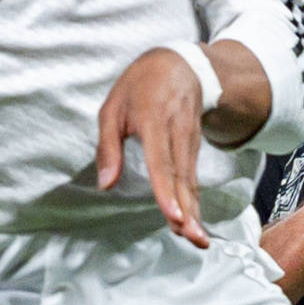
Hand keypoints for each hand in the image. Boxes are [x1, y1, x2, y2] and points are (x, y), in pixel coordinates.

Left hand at [94, 45, 212, 248]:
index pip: (162, 162)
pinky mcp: (194, 147)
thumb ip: (107, 146)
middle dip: (188, 211)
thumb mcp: (113, 107)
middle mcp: (177, 133)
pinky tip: (193, 223)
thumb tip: (105, 185)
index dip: (167, 191)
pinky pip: (192, 177)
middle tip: (194, 239)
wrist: (181, 64)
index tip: (174, 216)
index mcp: (154, 121)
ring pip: (191, 181)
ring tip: (198, 240)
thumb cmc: (140, 85)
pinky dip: (193, 201)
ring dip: (194, 212)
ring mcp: (190, 141)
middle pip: (183, 177)